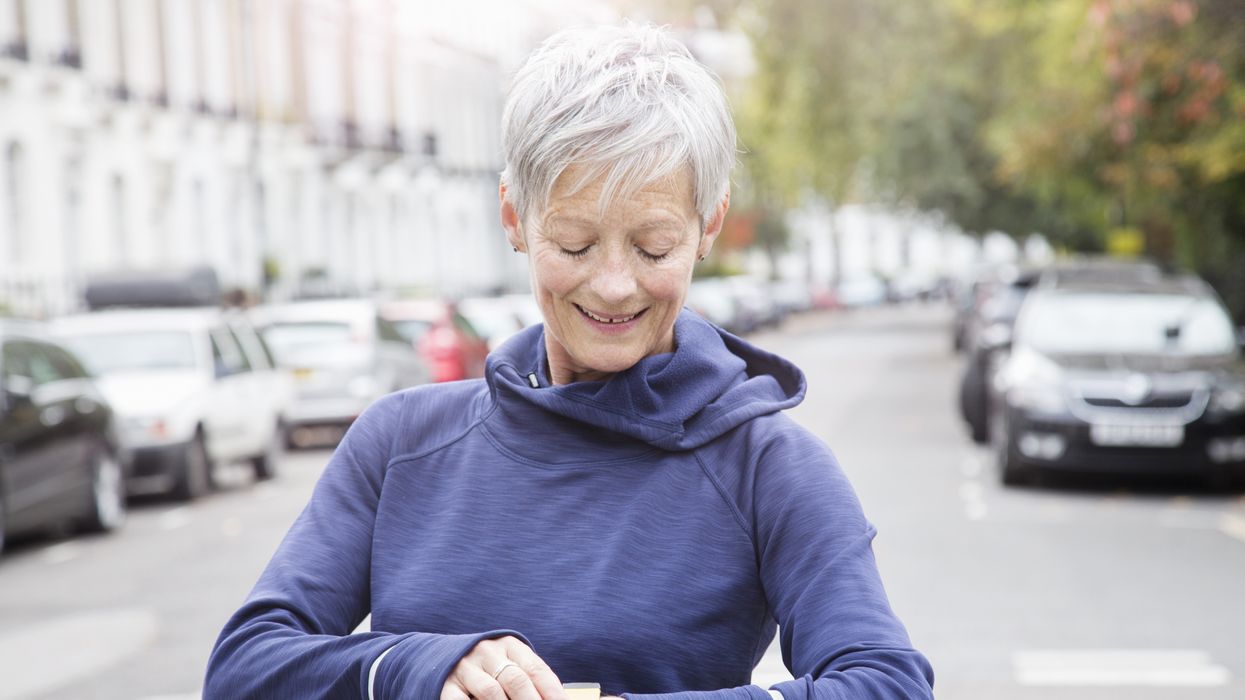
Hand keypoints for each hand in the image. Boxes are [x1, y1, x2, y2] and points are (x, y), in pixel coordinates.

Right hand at [441, 635, 566, 699]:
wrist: (445, 657)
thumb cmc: (488, 667)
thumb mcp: (509, 663)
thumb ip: (529, 679)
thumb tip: (557, 699)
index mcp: (508, 645)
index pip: (535, 668)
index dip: (551, 690)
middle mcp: (487, 652)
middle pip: (516, 680)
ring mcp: (465, 667)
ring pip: (491, 691)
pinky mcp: (446, 684)